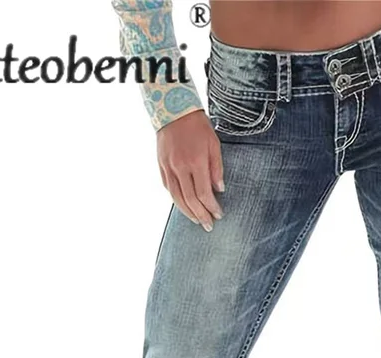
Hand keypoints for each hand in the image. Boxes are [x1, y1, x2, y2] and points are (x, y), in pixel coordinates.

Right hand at [157, 110, 223, 230]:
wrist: (173, 108)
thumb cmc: (197, 125)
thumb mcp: (214, 144)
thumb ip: (217, 168)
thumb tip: (219, 190)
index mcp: (196, 162)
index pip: (204, 193)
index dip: (212, 207)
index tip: (219, 215)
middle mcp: (180, 167)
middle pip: (190, 200)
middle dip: (201, 215)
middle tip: (208, 225)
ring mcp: (168, 167)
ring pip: (177, 197)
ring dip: (187, 212)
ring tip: (197, 220)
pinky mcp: (161, 165)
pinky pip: (168, 187)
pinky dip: (176, 199)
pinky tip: (184, 205)